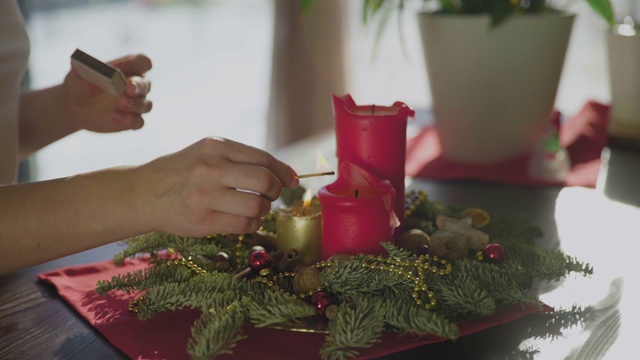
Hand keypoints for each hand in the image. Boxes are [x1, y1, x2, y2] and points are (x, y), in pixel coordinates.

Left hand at [64, 53, 152, 131]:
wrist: (76, 107)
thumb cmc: (80, 85)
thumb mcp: (77, 74)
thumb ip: (80, 67)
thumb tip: (77, 62)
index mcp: (128, 68)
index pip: (142, 62)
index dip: (143, 63)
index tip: (143, 64)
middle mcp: (136, 86)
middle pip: (146, 84)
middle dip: (138, 86)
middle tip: (128, 88)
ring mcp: (136, 104)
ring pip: (146, 105)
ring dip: (135, 104)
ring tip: (121, 103)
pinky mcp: (132, 120)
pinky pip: (138, 122)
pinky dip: (129, 120)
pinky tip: (114, 116)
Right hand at [135, 137, 299, 236]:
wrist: (143, 193)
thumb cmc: (184, 173)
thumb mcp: (208, 154)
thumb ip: (242, 160)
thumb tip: (286, 176)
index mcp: (216, 146)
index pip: (263, 158)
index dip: (283, 171)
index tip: (291, 180)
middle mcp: (211, 168)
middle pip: (265, 181)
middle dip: (275, 191)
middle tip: (269, 196)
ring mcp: (205, 195)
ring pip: (257, 205)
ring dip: (263, 210)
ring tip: (253, 208)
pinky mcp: (202, 220)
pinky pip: (244, 224)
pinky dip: (251, 224)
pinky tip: (243, 219)